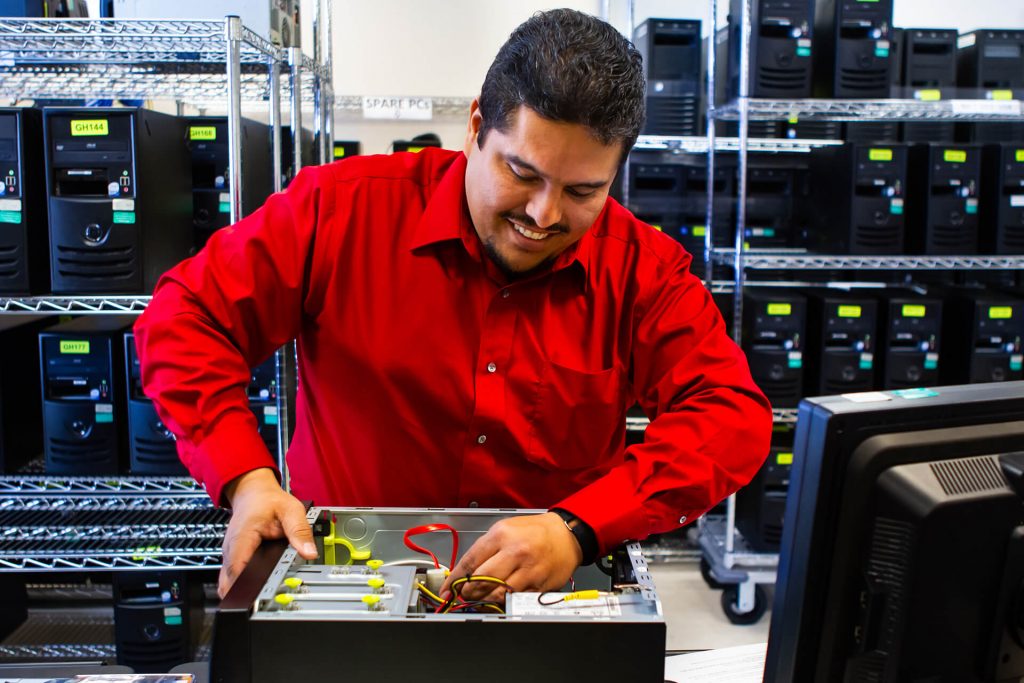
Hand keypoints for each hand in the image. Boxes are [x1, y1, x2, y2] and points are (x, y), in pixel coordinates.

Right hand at [218, 467, 317, 597]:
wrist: (254, 492)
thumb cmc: (268, 500)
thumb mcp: (291, 510)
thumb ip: (300, 531)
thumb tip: (310, 552)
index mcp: (243, 537)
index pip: (238, 568)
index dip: (245, 586)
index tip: (256, 597)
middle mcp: (231, 548)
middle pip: (230, 580)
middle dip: (244, 593)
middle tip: (263, 600)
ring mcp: (229, 553)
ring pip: (228, 580)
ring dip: (241, 590)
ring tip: (261, 595)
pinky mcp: (233, 557)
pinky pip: (231, 576)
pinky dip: (241, 583)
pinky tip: (255, 587)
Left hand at [439, 512, 582, 602]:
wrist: (566, 536)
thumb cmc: (534, 531)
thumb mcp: (505, 528)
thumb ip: (484, 549)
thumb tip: (463, 571)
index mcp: (502, 535)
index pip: (470, 561)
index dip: (454, 579)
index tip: (447, 589)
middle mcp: (514, 552)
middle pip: (480, 580)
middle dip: (467, 591)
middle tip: (463, 594)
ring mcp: (527, 570)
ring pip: (496, 593)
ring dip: (483, 599)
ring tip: (479, 597)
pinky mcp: (538, 585)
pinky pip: (514, 599)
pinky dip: (502, 602)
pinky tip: (498, 599)